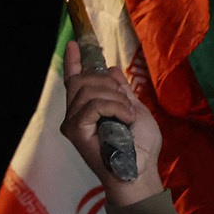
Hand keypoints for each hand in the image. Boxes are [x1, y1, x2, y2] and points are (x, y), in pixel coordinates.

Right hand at [60, 41, 162, 205]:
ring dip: (116, 99)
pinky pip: (94, 105)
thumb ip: (121, 91)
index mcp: (87, 109)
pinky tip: (126, 119)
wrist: (140, 170)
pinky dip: (115, 108)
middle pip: (84, 79)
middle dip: (110, 84)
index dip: (74, 61)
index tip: (75, 43)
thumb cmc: (140, 146)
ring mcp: (72, 122)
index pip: (75, 80)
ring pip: (89, 90)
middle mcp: (74, 114)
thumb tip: (111, 69)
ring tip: (128, 116)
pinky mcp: (75, 130)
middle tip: (126, 103)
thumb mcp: (134, 109)